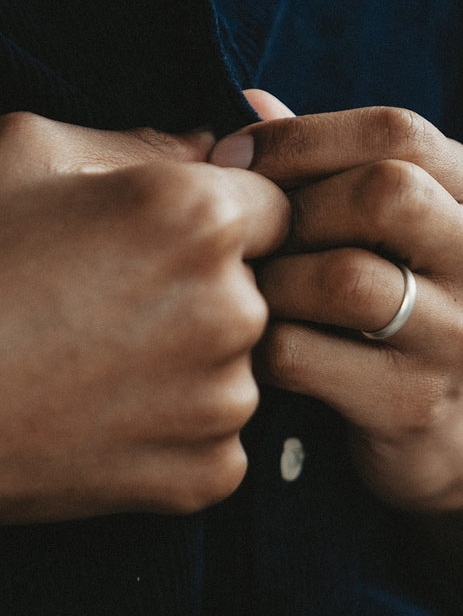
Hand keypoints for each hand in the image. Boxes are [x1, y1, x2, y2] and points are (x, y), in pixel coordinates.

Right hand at [0, 112, 288, 522]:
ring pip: (238, 365)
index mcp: (202, 220)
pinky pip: (218, 435)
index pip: (278, 208)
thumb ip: (143, 145)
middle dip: (208, 291)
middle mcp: (235, 310)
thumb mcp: (31, 158)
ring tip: (103, 367)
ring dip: (192, 363)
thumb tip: (211, 145)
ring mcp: (227, 400)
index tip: (184, 240)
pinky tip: (108, 419)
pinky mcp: (211, 471)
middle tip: (119, 308)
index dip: (235, 220)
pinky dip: (177, 430)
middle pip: (258, 290)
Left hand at [212, 97, 462, 522]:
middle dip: (291, 209)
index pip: (396, 131)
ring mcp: (461, 334)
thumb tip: (253, 102)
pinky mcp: (418, 400)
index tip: (231, 160)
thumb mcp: (393, 232)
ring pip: (344, 278)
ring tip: (253, 296)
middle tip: (248, 238)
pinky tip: (259, 350)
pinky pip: (308, 355)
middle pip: (382, 194)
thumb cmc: (405, 314)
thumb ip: (331, 167)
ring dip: (272, 283)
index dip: (300, 136)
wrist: (458, 435)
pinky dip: (263, 348)